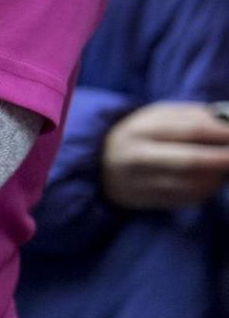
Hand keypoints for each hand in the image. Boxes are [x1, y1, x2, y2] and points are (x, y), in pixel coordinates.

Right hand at [101, 102, 228, 209]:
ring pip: (194, 184)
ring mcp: (141, 182)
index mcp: (142, 129)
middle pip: (192, 161)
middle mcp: (139, 157)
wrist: (101, 161)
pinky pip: (189, 199)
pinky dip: (207, 190)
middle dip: (225, 159)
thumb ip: (194, 116)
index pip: (191, 130)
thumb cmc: (142, 133)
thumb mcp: (159, 115)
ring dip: (218, 177)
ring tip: (223, 168)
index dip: (223, 134)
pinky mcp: (148, 201)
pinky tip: (210, 180)